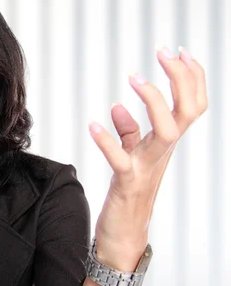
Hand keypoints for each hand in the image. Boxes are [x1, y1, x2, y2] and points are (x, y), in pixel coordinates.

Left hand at [88, 46, 207, 270]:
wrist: (124, 234)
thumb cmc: (129, 193)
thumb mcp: (131, 156)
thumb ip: (128, 132)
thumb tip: (117, 108)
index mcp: (165, 143)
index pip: (192, 105)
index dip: (192, 77)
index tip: (179, 51)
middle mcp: (162, 152)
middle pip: (189, 111)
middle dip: (181, 78)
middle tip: (164, 52)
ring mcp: (147, 167)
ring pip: (168, 132)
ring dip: (152, 101)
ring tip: (134, 77)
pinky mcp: (127, 183)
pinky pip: (121, 160)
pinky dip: (108, 141)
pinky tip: (94, 124)